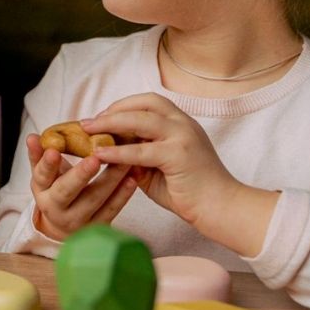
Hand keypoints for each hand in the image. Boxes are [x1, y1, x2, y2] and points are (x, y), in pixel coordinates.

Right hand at [26, 132, 138, 238]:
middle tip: (94, 158)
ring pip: (94, 199)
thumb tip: (31, 137)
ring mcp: (78, 221)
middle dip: (81, 175)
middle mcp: (57, 209)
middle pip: (67, 191)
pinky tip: (132, 179)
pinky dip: (123, 195)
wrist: (65, 227)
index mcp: (42, 191)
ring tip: (124, 160)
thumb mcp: (44, 176)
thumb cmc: (56, 190)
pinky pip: (111, 210)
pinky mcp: (97, 227)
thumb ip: (39, 156)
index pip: (42, 176)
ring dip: (110, 179)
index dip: (47, 164)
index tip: (54, 151)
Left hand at [86, 94, 277, 255]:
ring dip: (111, 123)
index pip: (150, 102)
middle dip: (112, 110)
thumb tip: (112, 153)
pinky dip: (119, 151)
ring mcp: (183, 137)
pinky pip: (141, 149)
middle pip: (144, 104)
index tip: (102, 116)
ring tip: (88, 131)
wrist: (221, 208)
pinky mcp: (178, 155)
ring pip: (141, 120)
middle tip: (88, 122)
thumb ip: (139, 158)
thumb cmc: (190, 192)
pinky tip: (101, 154)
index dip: (124, 106)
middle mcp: (183, 124)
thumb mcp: (158, 170)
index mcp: (181, 123)